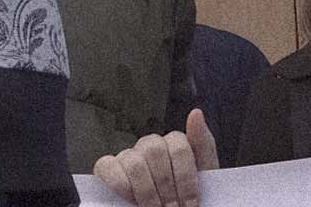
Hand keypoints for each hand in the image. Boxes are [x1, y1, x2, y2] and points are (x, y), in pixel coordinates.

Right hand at [87, 107, 216, 206]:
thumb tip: (195, 113)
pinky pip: (107, 167)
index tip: (190, 202)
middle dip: (166, 186)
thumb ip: (203, 144)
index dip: (185, 179)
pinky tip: (132, 200)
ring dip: (147, 192)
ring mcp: (128, 156)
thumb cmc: (186, 199)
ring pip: (135, 162)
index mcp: (173, 144)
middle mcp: (149, 146)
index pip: (178, 145)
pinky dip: (120, 185)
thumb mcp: (203, 174)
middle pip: (155, 150)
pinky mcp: (108, 168)